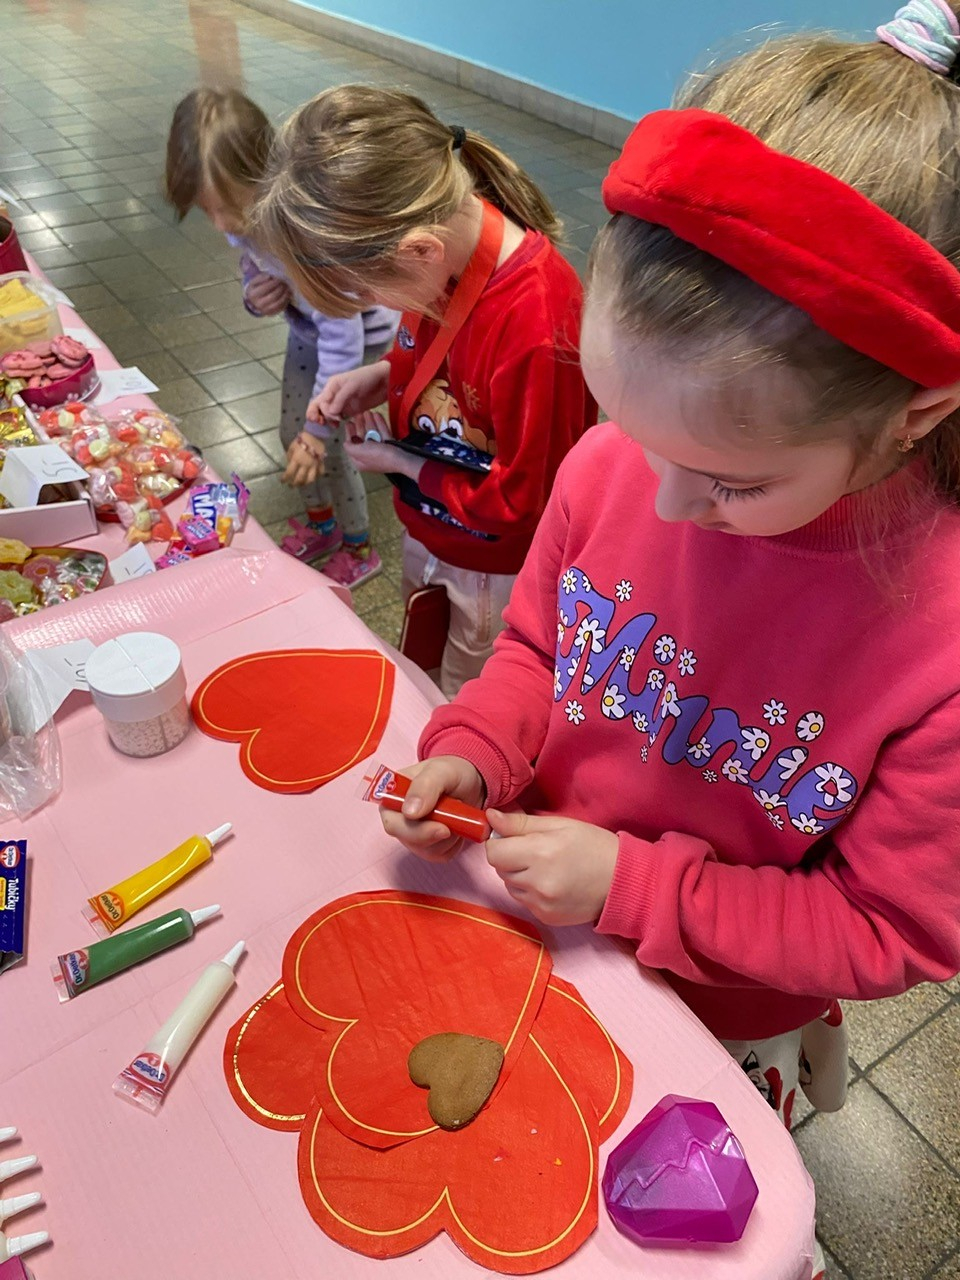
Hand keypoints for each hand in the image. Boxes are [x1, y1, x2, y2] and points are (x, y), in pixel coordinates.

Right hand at [245, 272, 290, 315]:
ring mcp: (265, 310)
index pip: (266, 287)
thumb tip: (269, 276)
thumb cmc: (256, 289)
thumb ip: (260, 277)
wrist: (254, 301)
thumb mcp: (254, 282)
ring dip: (285, 295)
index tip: (278, 278)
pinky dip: (286, 300)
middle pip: (273, 296)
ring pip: (278, 303)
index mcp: (253, 295)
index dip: (274, 282)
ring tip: (287, 288)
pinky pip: (281, 308)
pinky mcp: (271, 313)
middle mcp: (258, 304)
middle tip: (284, 283)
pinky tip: (288, 295)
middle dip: (280, 288)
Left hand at [283, 433, 324, 486]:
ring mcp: (314, 465)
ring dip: (305, 483)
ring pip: (310, 479)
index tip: (282, 481)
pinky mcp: (321, 463)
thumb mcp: (291, 448)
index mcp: (296, 460)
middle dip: (294, 484)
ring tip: (303, 484)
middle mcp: (305, 465)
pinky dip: (317, 476)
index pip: (289, 473)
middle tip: (291, 486)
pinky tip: (314, 476)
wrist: (314, 436)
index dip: (285, 479)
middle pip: (299, 479)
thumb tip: (289, 464)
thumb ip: (289, 457)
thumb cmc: (301, 440)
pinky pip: (320, 472)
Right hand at [311, 360, 389, 421]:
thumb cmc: (367, 378)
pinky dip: (334, 422)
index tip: (335, 416)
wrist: (384, 381)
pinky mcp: (349, 409)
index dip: (324, 410)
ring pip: (327, 413)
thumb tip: (331, 413)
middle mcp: (334, 394)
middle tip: (326, 423)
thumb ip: (340, 399)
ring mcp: (341, 403)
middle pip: (320, 406)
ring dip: (326, 420)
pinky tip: (337, 426)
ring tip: (334, 425)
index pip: (320, 401)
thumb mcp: (352, 386)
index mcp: (332, 386)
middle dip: (319, 415)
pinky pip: (337, 417)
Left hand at [343, 412, 423, 479]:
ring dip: (370, 423)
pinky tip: (377, 414)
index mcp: (360, 460)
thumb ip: (350, 447)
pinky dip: (380, 424)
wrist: (400, 458)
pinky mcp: (390, 446)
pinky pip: (383, 433)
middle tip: (358, 414)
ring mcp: (380, 451)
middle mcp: (369, 456)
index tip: (349, 423)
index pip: (352, 446)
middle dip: (360, 426)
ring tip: (368, 412)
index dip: (349, 434)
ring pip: (373, 435)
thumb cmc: (377, 455)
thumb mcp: (359, 452)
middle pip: (363, 439)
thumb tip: (346, 443)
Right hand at [380, 756, 485, 862]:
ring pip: (426, 850)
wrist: (469, 782)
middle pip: (407, 840)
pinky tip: (458, 827)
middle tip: (452, 825)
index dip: (412, 829)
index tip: (440, 827)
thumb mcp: (441, 771)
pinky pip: (440, 855)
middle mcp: (398, 818)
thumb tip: (409, 812)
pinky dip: (454, 845)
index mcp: (391, 798)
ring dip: (447, 837)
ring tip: (457, 815)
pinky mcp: (428, 847)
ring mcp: (412, 835)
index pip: (392, 822)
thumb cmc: (451, 772)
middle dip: (434, 834)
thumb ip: (425, 786)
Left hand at [485, 809, 618, 925]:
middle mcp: (537, 883)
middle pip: (500, 869)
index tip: (514, 838)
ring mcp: (541, 904)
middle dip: (510, 858)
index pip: (494, 852)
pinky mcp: (546, 918)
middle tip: (536, 851)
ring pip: (510, 886)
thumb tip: (490, 817)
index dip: (500, 842)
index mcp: (540, 853)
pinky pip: (524, 901)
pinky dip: (531, 892)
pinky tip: (552, 883)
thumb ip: (521, 823)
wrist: (623, 881)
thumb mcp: (560, 825)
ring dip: (520, 876)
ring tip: (546, 868)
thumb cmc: (593, 846)